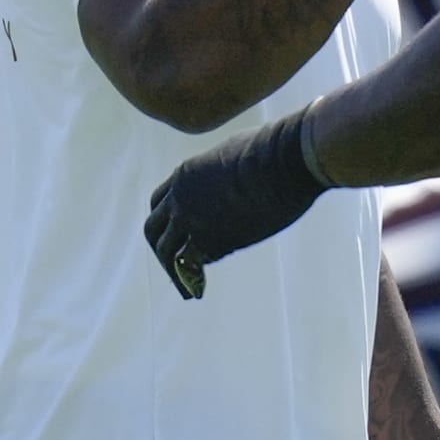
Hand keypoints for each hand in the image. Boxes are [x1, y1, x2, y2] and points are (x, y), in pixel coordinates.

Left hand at [144, 112, 324, 299]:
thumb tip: (235, 170)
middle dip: (160, 248)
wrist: (284, 161)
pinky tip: (198, 289)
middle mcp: (180, 198)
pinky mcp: (211, 239)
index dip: (165, 219)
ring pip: (167, 252)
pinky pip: (190, 264)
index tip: (175, 233)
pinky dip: (192, 278)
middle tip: (170, 265)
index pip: (159, 201)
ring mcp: (192, 220)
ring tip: (184, 288)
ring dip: (172, 271)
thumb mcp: (235, 151)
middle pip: (154, 229)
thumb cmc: (272, 150)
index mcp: (185, 174)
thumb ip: (223, 168)